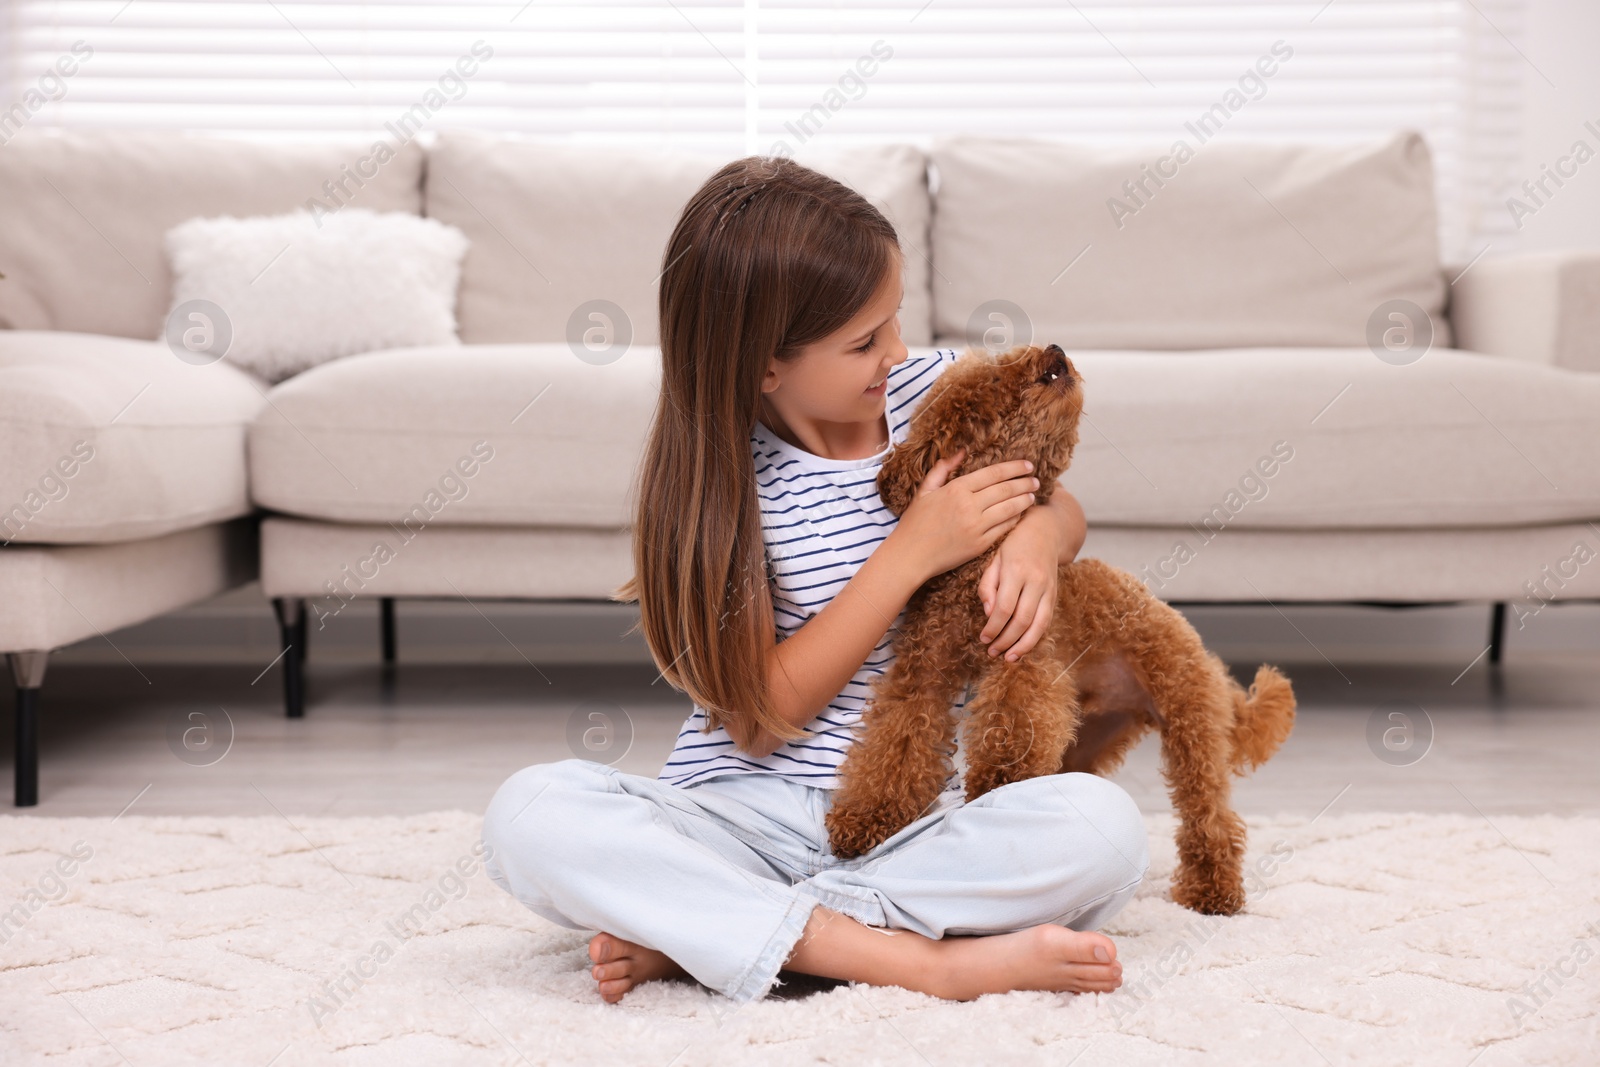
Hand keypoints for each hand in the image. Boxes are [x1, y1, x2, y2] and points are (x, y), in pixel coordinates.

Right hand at [888, 448, 1038, 582]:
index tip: (1027, 464)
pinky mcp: (980, 544)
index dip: (1014, 467)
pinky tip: (1021, 514)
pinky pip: (1004, 528)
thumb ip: (942, 469)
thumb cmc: (915, 523)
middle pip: (1006, 489)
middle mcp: (969, 506)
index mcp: (956, 489)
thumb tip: (960, 451)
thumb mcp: (925, 491)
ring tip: (1033, 495)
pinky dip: (1016, 519)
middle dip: (1024, 482)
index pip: (994, 473)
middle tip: (1036, 480)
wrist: (910, 556)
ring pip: (1009, 508)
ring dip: (1024, 500)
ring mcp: (976, 526)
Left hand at [977, 505, 1060, 660]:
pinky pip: (1047, 620)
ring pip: (1039, 624)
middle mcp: (1036, 580)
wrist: (1046, 530)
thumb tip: (988, 613)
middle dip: (1006, 640)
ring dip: (1024, 645)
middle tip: (992, 652)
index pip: (1004, 607)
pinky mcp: (1055, 594)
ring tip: (1009, 658)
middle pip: (1022, 619)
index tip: (983, 638)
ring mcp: (1049, 588)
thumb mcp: (994, 557)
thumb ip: (988, 585)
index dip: (993, 627)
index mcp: (1016, 570)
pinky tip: (1023, 647)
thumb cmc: (1013, 544)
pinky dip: (1036, 637)